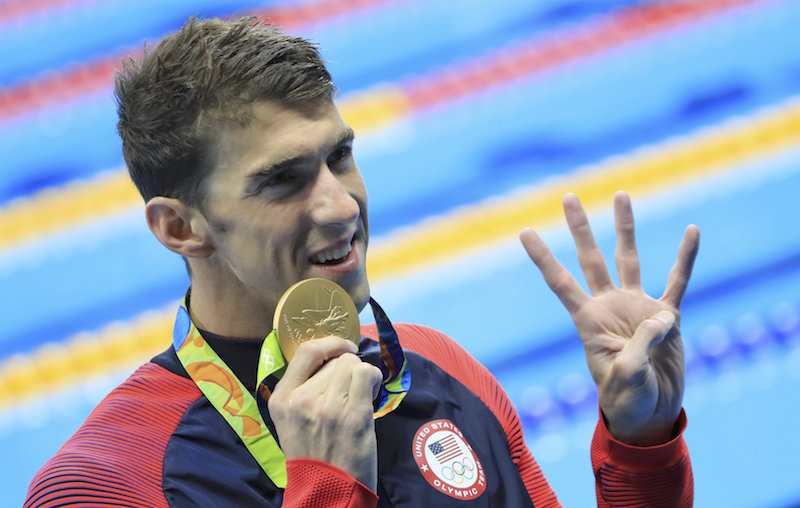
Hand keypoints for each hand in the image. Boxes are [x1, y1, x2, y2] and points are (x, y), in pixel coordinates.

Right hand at [268, 337, 382, 489]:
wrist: (326, 491)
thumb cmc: (312, 455)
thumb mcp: (291, 421)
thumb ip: (302, 390)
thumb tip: (331, 361)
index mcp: (282, 398)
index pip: (307, 351)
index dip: (331, 343)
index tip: (342, 348)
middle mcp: (303, 399)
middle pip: (336, 359)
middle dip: (347, 370)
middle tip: (350, 390)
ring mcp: (329, 407)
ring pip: (353, 364)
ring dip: (362, 375)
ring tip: (361, 394)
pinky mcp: (354, 415)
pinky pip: (367, 375)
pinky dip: (373, 379)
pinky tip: (371, 393)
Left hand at [519, 191, 699, 445]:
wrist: (650, 414)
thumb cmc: (627, 401)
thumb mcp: (626, 378)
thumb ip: (640, 348)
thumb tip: (662, 317)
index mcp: (588, 320)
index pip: (559, 282)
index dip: (542, 257)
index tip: (525, 231)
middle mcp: (608, 306)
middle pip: (590, 259)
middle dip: (580, 228)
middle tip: (568, 196)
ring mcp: (637, 307)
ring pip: (628, 258)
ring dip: (625, 227)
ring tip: (620, 195)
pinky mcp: (666, 316)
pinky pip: (677, 280)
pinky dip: (685, 256)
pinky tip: (692, 231)